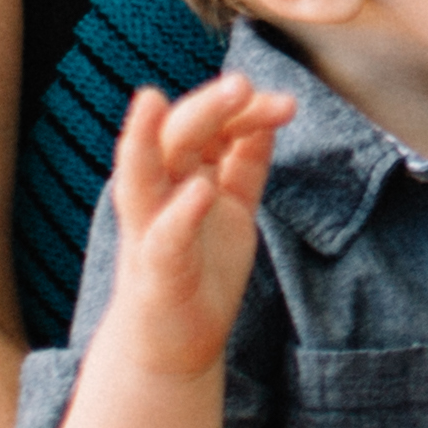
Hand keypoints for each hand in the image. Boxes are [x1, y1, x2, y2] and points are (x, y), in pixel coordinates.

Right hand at [106, 75, 294, 375]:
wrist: (173, 344)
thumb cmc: (199, 270)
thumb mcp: (231, 205)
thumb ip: (242, 161)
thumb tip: (266, 114)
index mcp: (176, 175)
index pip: (202, 126)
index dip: (239, 109)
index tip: (285, 104)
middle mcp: (157, 194)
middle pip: (174, 137)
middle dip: (205, 107)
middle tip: (241, 83)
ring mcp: (150, 231)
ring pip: (142, 175)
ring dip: (155, 138)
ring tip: (163, 103)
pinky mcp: (156, 272)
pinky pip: (164, 238)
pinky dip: (181, 213)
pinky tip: (201, 191)